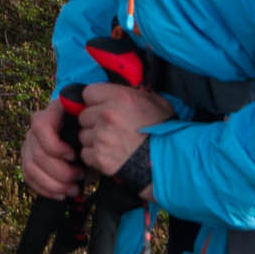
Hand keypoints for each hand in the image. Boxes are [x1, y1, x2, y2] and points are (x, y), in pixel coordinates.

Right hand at [20, 97, 83, 199]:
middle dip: (61, 172)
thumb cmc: (90, 134)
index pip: (40, 127)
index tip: (74, 156)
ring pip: (31, 168)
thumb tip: (91, 154)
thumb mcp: (91, 130)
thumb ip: (90, 137)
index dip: (55, 146)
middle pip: (38, 154)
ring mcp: (28, 146)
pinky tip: (61, 194)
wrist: (84, 138)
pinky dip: (45, 190)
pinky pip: (28, 177)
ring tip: (73, 189)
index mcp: (50, 115)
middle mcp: (34, 130)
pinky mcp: (27, 161)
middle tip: (80, 177)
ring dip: (54, 184)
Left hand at [76, 82, 172, 196]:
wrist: (171, 162)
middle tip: (110, 128)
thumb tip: (125, 91)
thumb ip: (136, 94)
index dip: (95, 101)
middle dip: (94, 121)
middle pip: (84, 115)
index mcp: (119, 97)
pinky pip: (86, 154)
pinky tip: (109, 155)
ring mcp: (101, 137)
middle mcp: (106, 115)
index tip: (102, 107)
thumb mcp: (156, 103)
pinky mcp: (100, 157)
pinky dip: (95, 156)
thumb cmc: (166, 132)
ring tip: (112, 143)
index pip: (88, 93)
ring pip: (84, 135)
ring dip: (94, 139)